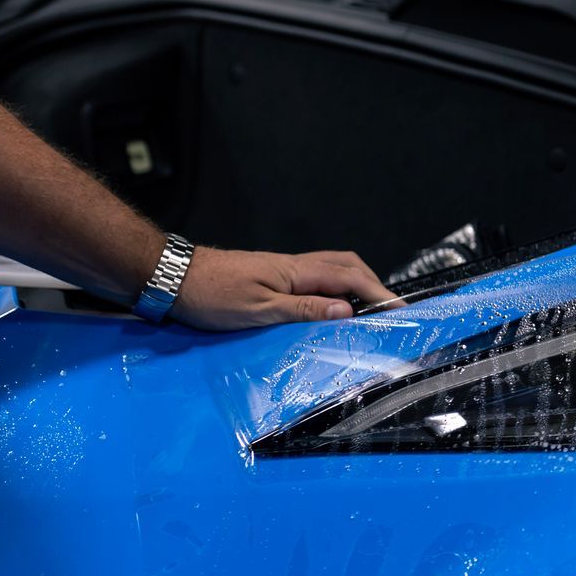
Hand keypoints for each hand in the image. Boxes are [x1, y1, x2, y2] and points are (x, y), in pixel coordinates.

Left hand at [171, 248, 397, 329]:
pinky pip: (317, 277)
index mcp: (297, 271)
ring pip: (333, 268)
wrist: (174, 277)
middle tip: (388, 309)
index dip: (379, 294)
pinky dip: (336, 287)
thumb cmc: (212, 296)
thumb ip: (304, 309)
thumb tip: (346, 310)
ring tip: (367, 309)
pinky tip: (332, 305)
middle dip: (373, 285)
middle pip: (348, 265)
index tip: (401, 310)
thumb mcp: (259, 310)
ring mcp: (284, 268)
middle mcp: (296, 265)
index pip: (351, 279)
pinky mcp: (273, 276)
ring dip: (356, 284)